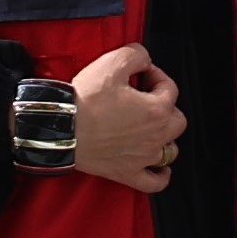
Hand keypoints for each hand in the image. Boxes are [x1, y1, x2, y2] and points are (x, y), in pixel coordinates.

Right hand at [70, 42, 185, 189]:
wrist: (60, 127)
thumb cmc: (84, 101)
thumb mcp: (111, 63)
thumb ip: (135, 55)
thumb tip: (142, 59)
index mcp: (156, 110)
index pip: (169, 89)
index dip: (156, 76)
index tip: (143, 73)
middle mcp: (155, 136)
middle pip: (176, 120)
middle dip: (165, 106)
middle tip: (146, 98)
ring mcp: (142, 157)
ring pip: (170, 150)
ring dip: (164, 138)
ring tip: (151, 129)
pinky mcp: (126, 173)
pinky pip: (154, 182)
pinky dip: (160, 176)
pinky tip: (160, 169)